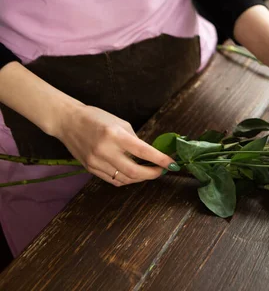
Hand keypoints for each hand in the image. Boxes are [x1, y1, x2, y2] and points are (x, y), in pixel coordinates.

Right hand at [55, 105, 177, 185]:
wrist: (67, 121)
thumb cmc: (96, 118)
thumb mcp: (120, 123)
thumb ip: (135, 140)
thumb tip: (149, 154)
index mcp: (115, 135)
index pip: (143, 152)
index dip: (160, 160)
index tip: (172, 164)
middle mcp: (105, 150)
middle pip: (135, 172)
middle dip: (153, 174)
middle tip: (162, 171)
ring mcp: (96, 162)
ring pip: (125, 179)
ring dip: (141, 178)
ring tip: (149, 172)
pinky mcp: (90, 169)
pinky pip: (113, 180)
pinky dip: (127, 179)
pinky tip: (133, 174)